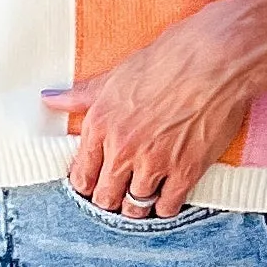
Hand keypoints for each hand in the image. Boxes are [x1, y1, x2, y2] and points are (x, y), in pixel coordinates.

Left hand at [43, 0, 266, 216]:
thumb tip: (50, 99)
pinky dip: (164, 207)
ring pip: (135, 206)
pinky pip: (167, 207)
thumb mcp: (117, 74)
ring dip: (137, 206)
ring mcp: (155, 163)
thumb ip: (83, 94)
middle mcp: (123, 148)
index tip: (94, 185)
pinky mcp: (186, 171)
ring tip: (141, 199)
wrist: (216, 59)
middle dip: (109, 199)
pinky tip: (166, 197)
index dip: (86, 184)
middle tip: (117, 195)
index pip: (82, 174)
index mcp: (101, 124)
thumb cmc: (168, 59)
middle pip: (105, 197)